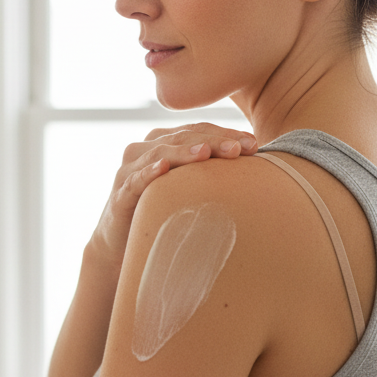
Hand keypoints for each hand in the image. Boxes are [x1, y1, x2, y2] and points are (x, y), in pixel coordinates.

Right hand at [88, 123, 257, 270]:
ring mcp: (129, 170)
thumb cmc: (162, 212)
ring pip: (159, 153)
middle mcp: (145, 150)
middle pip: (183, 137)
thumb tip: (258, 171)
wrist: (121, 245)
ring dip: (184, 152)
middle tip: (240, 148)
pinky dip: (148, 173)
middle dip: (213, 142)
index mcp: (164, 142)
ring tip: (206, 153)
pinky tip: (163, 168)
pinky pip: (134, 181)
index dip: (226, 134)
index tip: (255, 144)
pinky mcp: (119, 194)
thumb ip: (211, 174)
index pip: (199, 130)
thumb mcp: (188, 189)